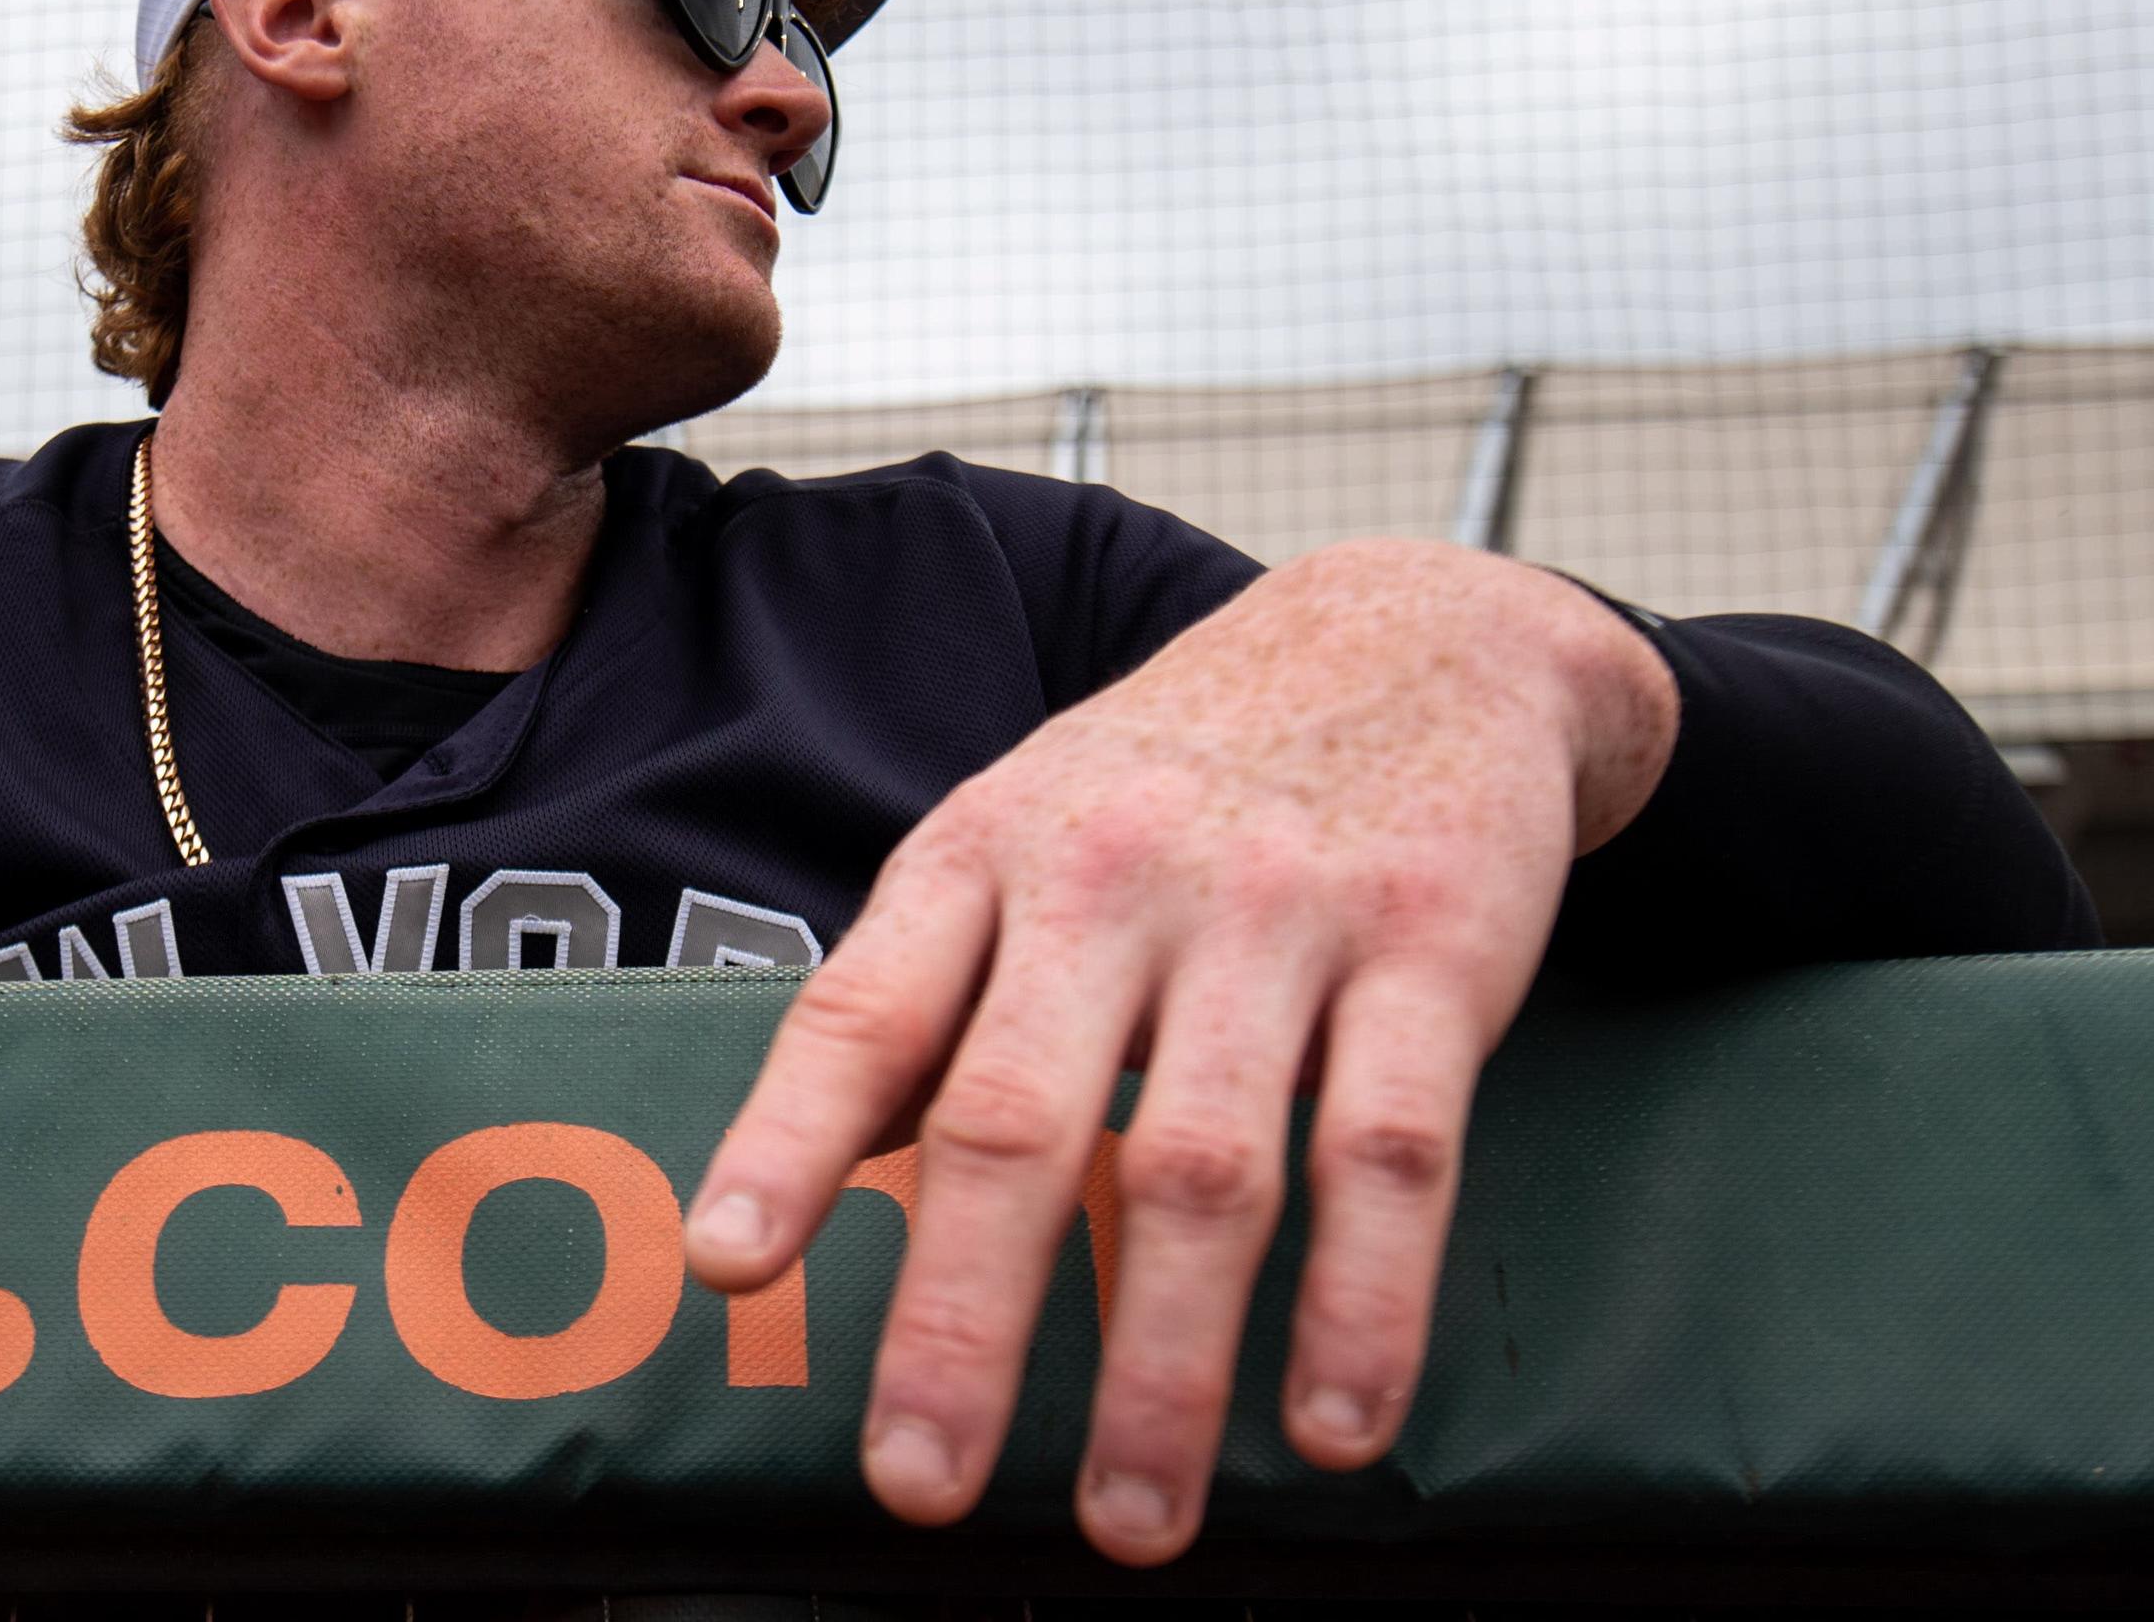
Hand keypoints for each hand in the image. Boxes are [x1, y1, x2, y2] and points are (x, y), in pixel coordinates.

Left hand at [683, 541, 1675, 1564]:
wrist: (1412, 632)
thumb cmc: (1173, 774)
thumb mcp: (1016, 834)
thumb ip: (921, 992)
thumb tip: (798, 1180)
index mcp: (982, 856)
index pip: (862, 1013)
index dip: (786, 1144)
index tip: (725, 1269)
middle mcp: (1111, 881)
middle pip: (1014, 1123)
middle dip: (960, 1318)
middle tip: (917, 1481)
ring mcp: (1274, 917)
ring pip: (1201, 1171)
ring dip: (1162, 1368)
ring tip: (1128, 1522)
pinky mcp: (1429, 952)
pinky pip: (1387, 1153)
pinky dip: (1362, 1305)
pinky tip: (1329, 1427)